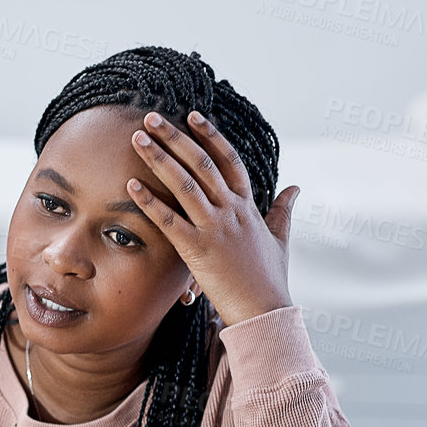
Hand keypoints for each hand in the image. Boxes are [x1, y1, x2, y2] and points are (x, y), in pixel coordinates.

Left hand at [127, 109, 299, 326]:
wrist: (264, 310)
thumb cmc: (269, 278)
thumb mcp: (280, 238)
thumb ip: (283, 210)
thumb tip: (295, 187)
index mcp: (248, 206)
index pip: (229, 159)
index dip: (210, 136)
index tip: (192, 116)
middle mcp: (232, 211)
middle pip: (201, 163)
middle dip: (175, 137)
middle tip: (151, 117)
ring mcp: (215, 228)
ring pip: (185, 184)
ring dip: (159, 158)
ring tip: (137, 138)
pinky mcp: (198, 250)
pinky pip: (169, 220)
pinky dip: (149, 201)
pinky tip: (130, 186)